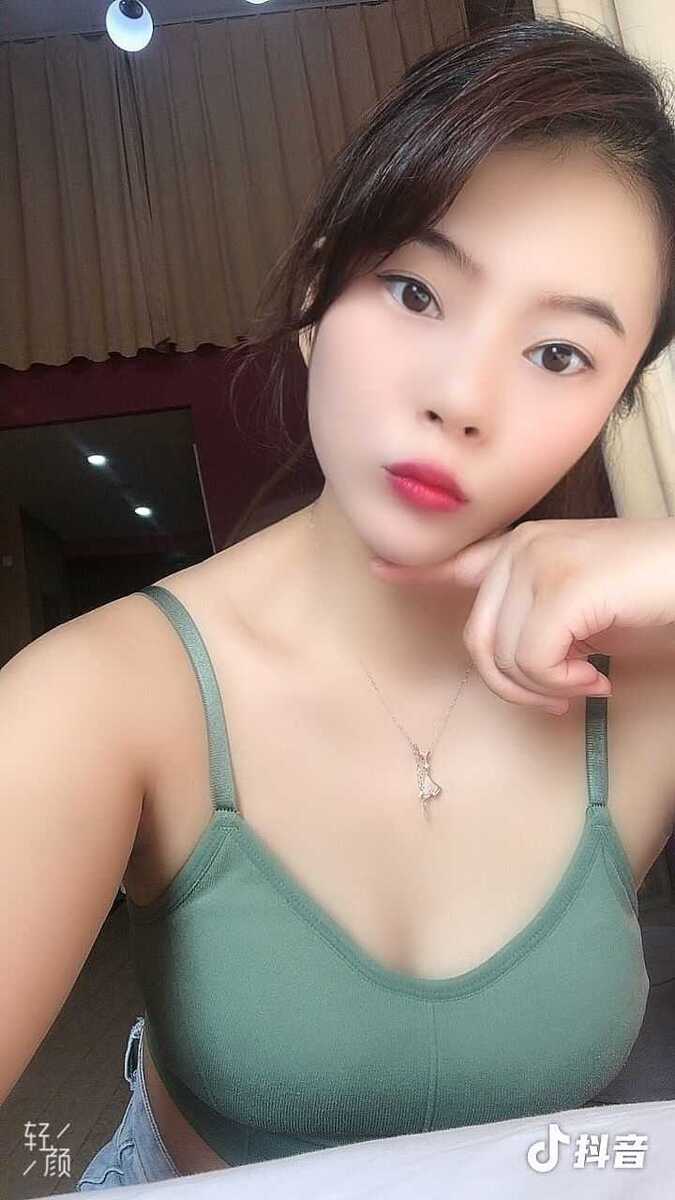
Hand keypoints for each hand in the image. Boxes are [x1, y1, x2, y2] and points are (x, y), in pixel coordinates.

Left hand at [369, 517, 674, 714]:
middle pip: (478, 640)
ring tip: (588, 681)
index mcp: (524, 549)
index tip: (379, 570)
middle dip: (514, 685)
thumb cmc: (652, 596)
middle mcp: (522, 547)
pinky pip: (532, 661)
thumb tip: (507, 665)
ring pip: (504, 657)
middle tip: (563, 696)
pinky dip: (563, 683)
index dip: (418, 572)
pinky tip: (596, 677)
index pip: (459, 562)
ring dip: (546, 687)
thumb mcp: (583, 611)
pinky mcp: (561, 585)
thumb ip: (537, 622)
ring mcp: (538, 561)